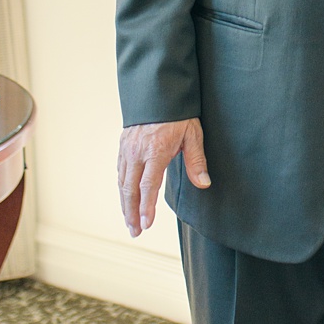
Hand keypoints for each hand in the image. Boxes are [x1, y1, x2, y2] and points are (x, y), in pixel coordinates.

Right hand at [117, 118, 206, 237]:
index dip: (146, 207)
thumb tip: (204, 184)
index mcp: (155, 150)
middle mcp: (136, 152)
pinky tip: (125, 198)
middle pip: (130, 189)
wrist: (158, 92)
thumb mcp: (193, 134)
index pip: (148, 185)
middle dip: (131, 213)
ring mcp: (127, 149)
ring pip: (122, 182)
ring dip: (124, 204)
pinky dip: (121, 188)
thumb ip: (197, 160)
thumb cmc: (179, 113)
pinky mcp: (122, 145)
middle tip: (135, 232)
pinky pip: (119, 171)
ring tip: (129, 222)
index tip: (146, 224)